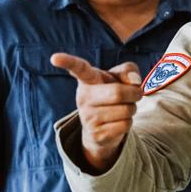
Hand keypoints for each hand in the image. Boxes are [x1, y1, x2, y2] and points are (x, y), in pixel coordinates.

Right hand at [50, 53, 142, 171]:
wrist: (104, 125)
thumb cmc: (113, 92)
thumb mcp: (121, 77)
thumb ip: (129, 71)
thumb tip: (134, 82)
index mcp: (88, 80)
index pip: (78, 68)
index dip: (68, 62)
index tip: (55, 57)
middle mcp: (83, 97)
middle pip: (117, 93)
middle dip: (135, 93)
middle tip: (135, 94)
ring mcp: (87, 117)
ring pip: (126, 110)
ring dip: (132, 109)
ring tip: (121, 108)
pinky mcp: (96, 134)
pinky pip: (125, 125)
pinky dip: (129, 122)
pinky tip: (117, 121)